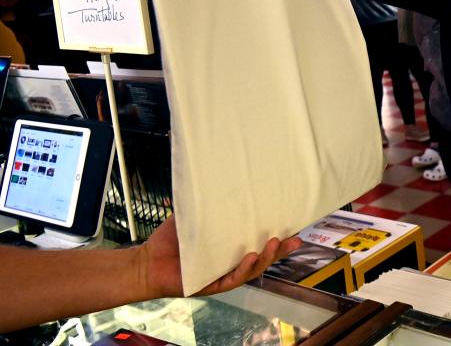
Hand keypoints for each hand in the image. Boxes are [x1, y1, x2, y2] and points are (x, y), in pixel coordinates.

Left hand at [138, 216, 301, 297]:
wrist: (147, 262)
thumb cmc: (171, 239)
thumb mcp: (195, 215)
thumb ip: (209, 200)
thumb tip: (221, 171)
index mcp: (232, 247)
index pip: (261, 241)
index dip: (279, 236)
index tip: (296, 227)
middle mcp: (232, 262)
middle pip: (264, 257)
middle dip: (282, 250)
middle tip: (297, 239)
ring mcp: (223, 275)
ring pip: (253, 269)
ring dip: (266, 258)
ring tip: (274, 244)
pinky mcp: (210, 285)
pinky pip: (232, 279)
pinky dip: (243, 269)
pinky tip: (250, 258)